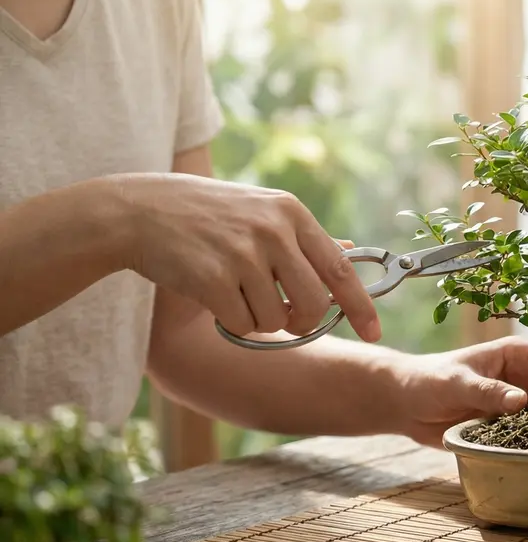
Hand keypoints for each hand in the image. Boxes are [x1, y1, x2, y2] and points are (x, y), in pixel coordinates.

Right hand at [110, 173, 380, 341]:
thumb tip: (350, 251)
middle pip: (314, 303)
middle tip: (284, 317)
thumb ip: (302, 236)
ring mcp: (243, 254)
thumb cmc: (205, 214)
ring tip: (235, 292)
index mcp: (291, 213)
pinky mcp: (213, 278)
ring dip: (259, 319)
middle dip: (303, 322)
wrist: (139, 211)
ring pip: (277, 319)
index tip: (374, 332)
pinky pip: (242, 324)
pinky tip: (213, 296)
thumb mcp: (261, 210)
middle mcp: (273, 231)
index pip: (340, 268)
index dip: (360, 305)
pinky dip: (231, 322)